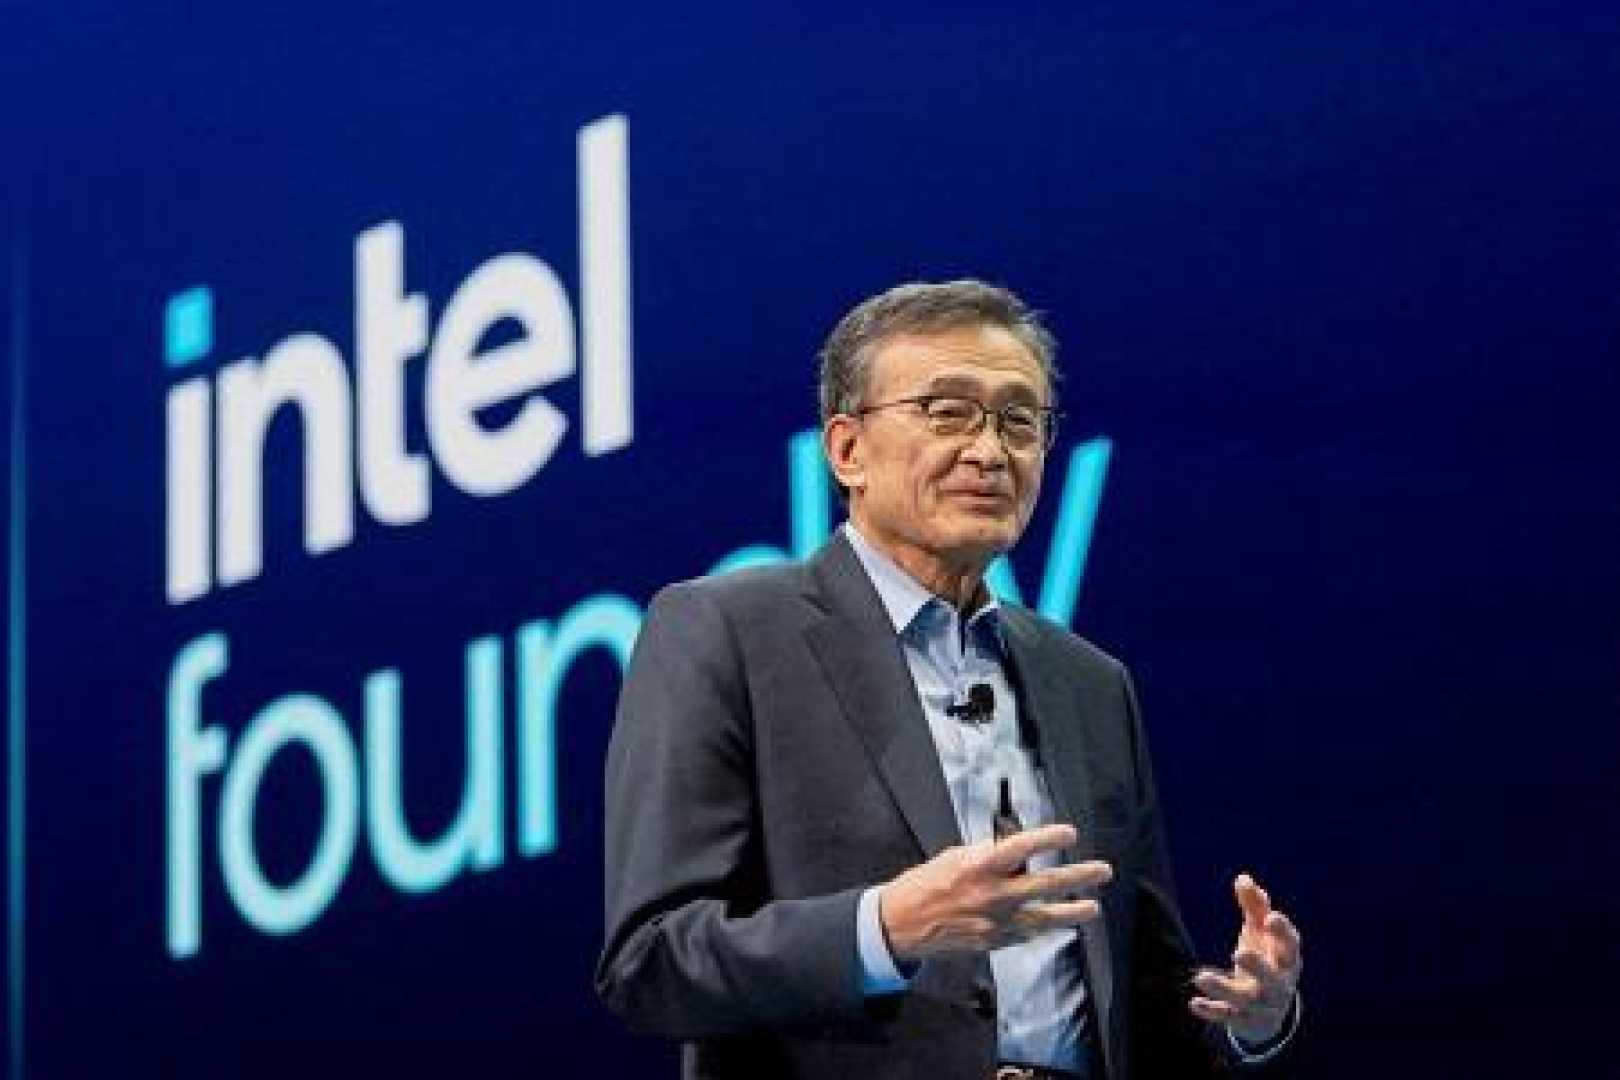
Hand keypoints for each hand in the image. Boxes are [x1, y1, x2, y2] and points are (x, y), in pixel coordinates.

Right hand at [877, 823, 1111, 964]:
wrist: (901, 924)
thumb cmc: (925, 885)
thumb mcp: (953, 857)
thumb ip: (987, 855)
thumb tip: (1015, 853)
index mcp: (978, 866)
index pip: (1021, 847)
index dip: (1049, 839)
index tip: (1070, 834)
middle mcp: (991, 895)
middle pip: (1045, 884)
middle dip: (1078, 877)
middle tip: (1102, 871)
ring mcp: (995, 922)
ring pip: (1044, 916)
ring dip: (1073, 911)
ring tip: (1093, 907)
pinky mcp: (993, 942)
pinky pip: (1026, 933)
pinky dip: (1043, 927)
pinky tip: (1058, 922)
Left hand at [1188, 873, 1303, 1046]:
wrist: (1271, 1010)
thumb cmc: (1267, 958)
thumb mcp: (1262, 934)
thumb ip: (1255, 907)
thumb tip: (1242, 878)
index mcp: (1286, 959)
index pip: (1290, 946)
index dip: (1283, 932)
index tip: (1272, 917)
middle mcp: (1277, 983)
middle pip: (1271, 978)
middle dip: (1258, 967)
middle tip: (1240, 952)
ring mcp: (1260, 1003)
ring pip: (1244, 999)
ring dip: (1223, 988)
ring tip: (1200, 976)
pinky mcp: (1242, 1017)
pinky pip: (1227, 1016)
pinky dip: (1212, 1011)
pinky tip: (1193, 1003)